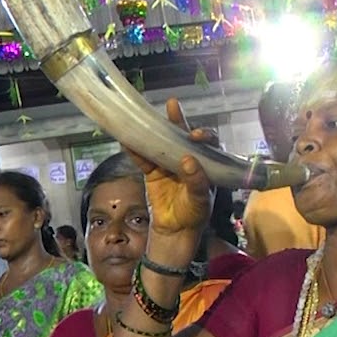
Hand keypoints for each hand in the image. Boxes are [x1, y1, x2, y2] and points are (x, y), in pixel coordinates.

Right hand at [123, 98, 212, 237]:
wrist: (175, 230)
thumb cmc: (195, 213)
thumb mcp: (201, 199)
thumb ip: (197, 181)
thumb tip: (188, 161)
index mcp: (206, 163)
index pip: (208, 142)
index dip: (203, 134)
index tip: (195, 135)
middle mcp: (188, 158)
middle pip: (184, 135)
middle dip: (178, 120)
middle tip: (172, 107)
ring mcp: (169, 163)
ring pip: (162, 143)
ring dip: (154, 129)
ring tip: (146, 115)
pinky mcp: (153, 172)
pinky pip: (143, 159)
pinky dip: (135, 151)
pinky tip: (128, 141)